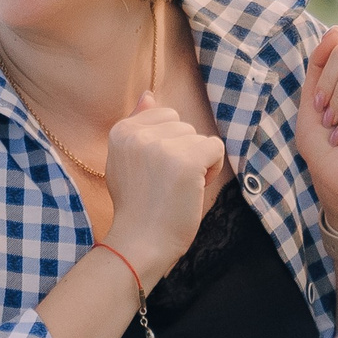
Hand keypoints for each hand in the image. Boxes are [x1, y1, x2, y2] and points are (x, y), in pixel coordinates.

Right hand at [101, 92, 225, 276]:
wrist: (140, 243)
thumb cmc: (138, 207)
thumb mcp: (126, 162)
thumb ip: (138, 126)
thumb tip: (149, 95)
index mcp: (121, 131)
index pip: (165, 116)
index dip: (168, 145)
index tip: (154, 173)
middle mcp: (138, 133)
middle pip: (185, 126)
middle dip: (184, 153)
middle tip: (166, 185)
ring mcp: (162, 146)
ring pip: (200, 138)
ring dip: (198, 163)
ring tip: (177, 189)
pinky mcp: (186, 160)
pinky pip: (216, 149)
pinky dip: (213, 169)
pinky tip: (194, 189)